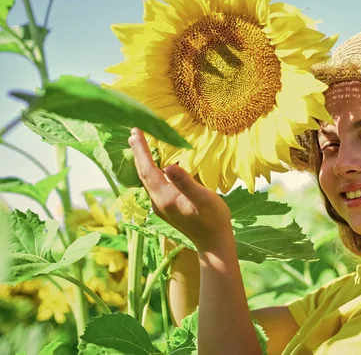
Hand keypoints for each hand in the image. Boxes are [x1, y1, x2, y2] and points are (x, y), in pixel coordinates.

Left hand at [128, 128, 231, 249]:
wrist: (213, 242)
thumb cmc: (212, 219)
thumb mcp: (203, 198)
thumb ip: (186, 182)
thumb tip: (168, 166)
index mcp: (164, 197)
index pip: (148, 170)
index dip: (141, 151)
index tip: (135, 132)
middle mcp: (158, 201)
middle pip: (143, 173)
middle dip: (138, 153)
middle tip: (134, 133)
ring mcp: (161, 205)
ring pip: (148, 179)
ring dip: (143, 161)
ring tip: (140, 145)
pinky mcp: (167, 206)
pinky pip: (155, 183)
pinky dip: (152, 170)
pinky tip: (156, 165)